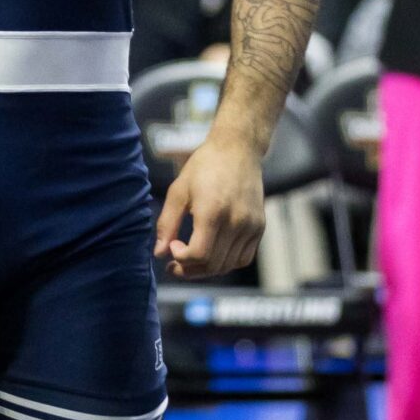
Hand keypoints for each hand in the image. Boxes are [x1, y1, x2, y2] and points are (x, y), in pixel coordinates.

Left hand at [153, 135, 265, 278]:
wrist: (238, 149)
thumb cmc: (204, 167)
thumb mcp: (178, 191)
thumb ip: (167, 224)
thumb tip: (159, 253)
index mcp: (213, 211)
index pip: (199, 254)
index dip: (181, 259)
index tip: (172, 247)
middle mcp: (236, 221)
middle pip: (213, 264)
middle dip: (189, 270)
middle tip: (174, 265)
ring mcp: (251, 226)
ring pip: (228, 265)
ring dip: (206, 270)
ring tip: (190, 262)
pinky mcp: (260, 227)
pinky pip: (243, 258)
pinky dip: (226, 263)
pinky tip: (212, 254)